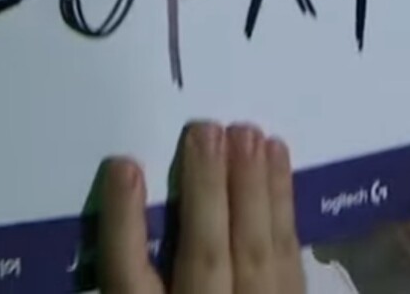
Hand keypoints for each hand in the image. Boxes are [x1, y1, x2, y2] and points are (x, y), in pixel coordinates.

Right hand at [99, 123, 305, 293]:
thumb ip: (130, 280)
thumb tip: (120, 197)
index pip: (129, 278)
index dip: (125, 222)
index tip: (124, 165)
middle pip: (205, 256)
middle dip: (206, 193)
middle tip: (206, 130)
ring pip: (257, 253)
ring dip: (255, 190)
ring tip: (250, 135)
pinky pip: (289, 258)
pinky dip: (285, 209)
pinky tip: (279, 167)